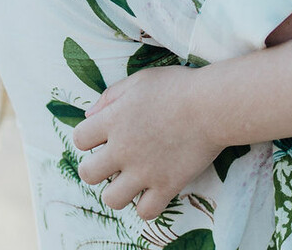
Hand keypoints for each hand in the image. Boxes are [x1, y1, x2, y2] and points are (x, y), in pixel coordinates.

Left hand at [73, 65, 226, 221]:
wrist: (213, 105)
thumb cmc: (178, 87)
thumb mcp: (139, 80)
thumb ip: (110, 96)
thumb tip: (89, 116)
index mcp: (113, 120)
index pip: (79, 139)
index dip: (89, 138)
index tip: (104, 136)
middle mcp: (123, 148)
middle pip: (88, 174)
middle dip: (96, 168)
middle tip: (114, 162)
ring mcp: (144, 170)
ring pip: (111, 199)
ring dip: (118, 191)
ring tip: (132, 180)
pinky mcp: (167, 185)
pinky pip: (145, 211)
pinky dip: (147, 205)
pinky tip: (154, 190)